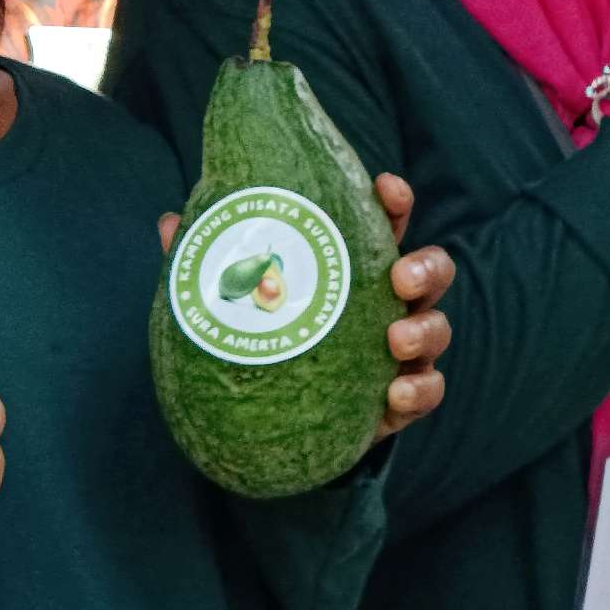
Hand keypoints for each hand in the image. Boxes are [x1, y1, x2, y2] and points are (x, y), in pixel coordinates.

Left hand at [156, 175, 460, 442]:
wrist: (279, 423)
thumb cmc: (266, 339)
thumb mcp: (240, 300)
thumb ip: (215, 264)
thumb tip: (173, 223)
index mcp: (357, 268)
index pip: (387, 223)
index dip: (394, 201)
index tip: (385, 186)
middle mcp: (390, 304)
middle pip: (431, 271)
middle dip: (425, 268)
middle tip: (399, 277)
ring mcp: (401, 352)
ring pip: (437, 328)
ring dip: (425, 329)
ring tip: (396, 340)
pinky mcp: (401, 399)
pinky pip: (428, 391)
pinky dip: (419, 390)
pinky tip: (394, 394)